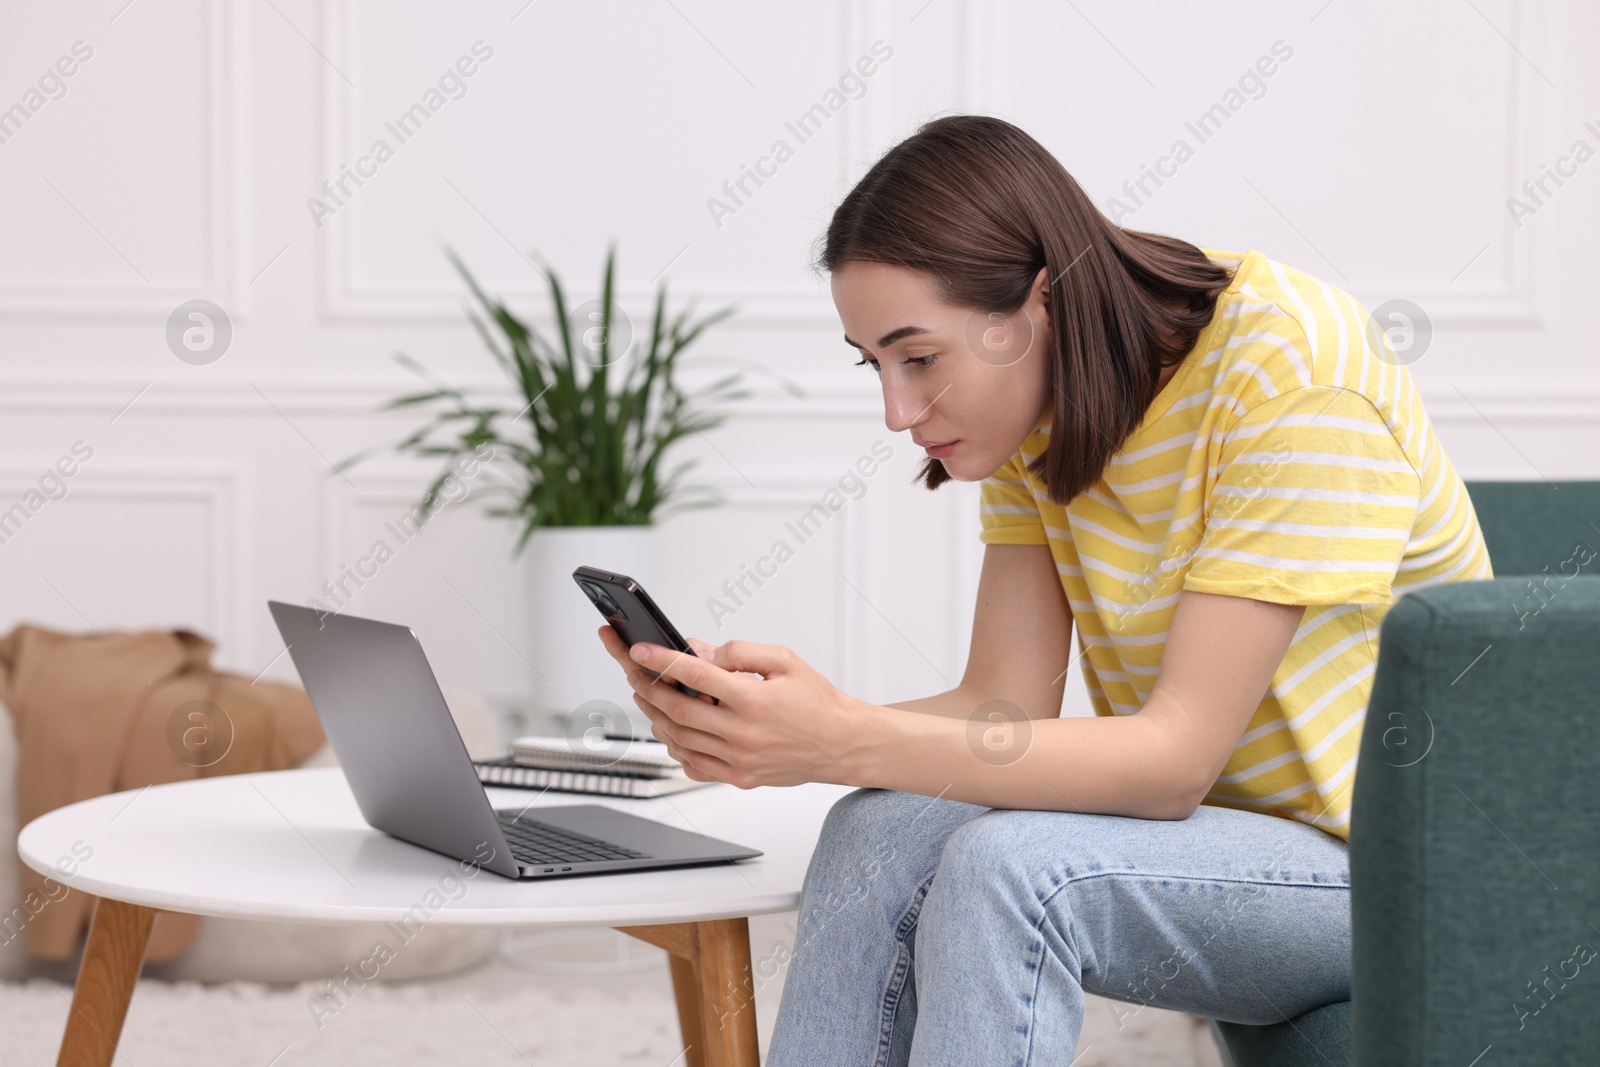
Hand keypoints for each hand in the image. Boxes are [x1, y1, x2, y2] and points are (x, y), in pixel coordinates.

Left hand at [595, 626, 869, 787]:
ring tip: (646, 697)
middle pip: (680, 711)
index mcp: (755, 700)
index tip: (640, 649)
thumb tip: (700, 654)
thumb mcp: (785, 661)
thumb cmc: (816, 701)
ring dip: (656, 717)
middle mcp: (745, 734)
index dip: (663, 661)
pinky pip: (694, 766)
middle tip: (634, 672)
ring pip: (681, 740)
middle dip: (649, 688)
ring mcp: (740, 760)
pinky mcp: (740, 778)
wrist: (842, 743)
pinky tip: (670, 730)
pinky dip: (675, 748)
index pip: (697, 676)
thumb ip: (740, 652)